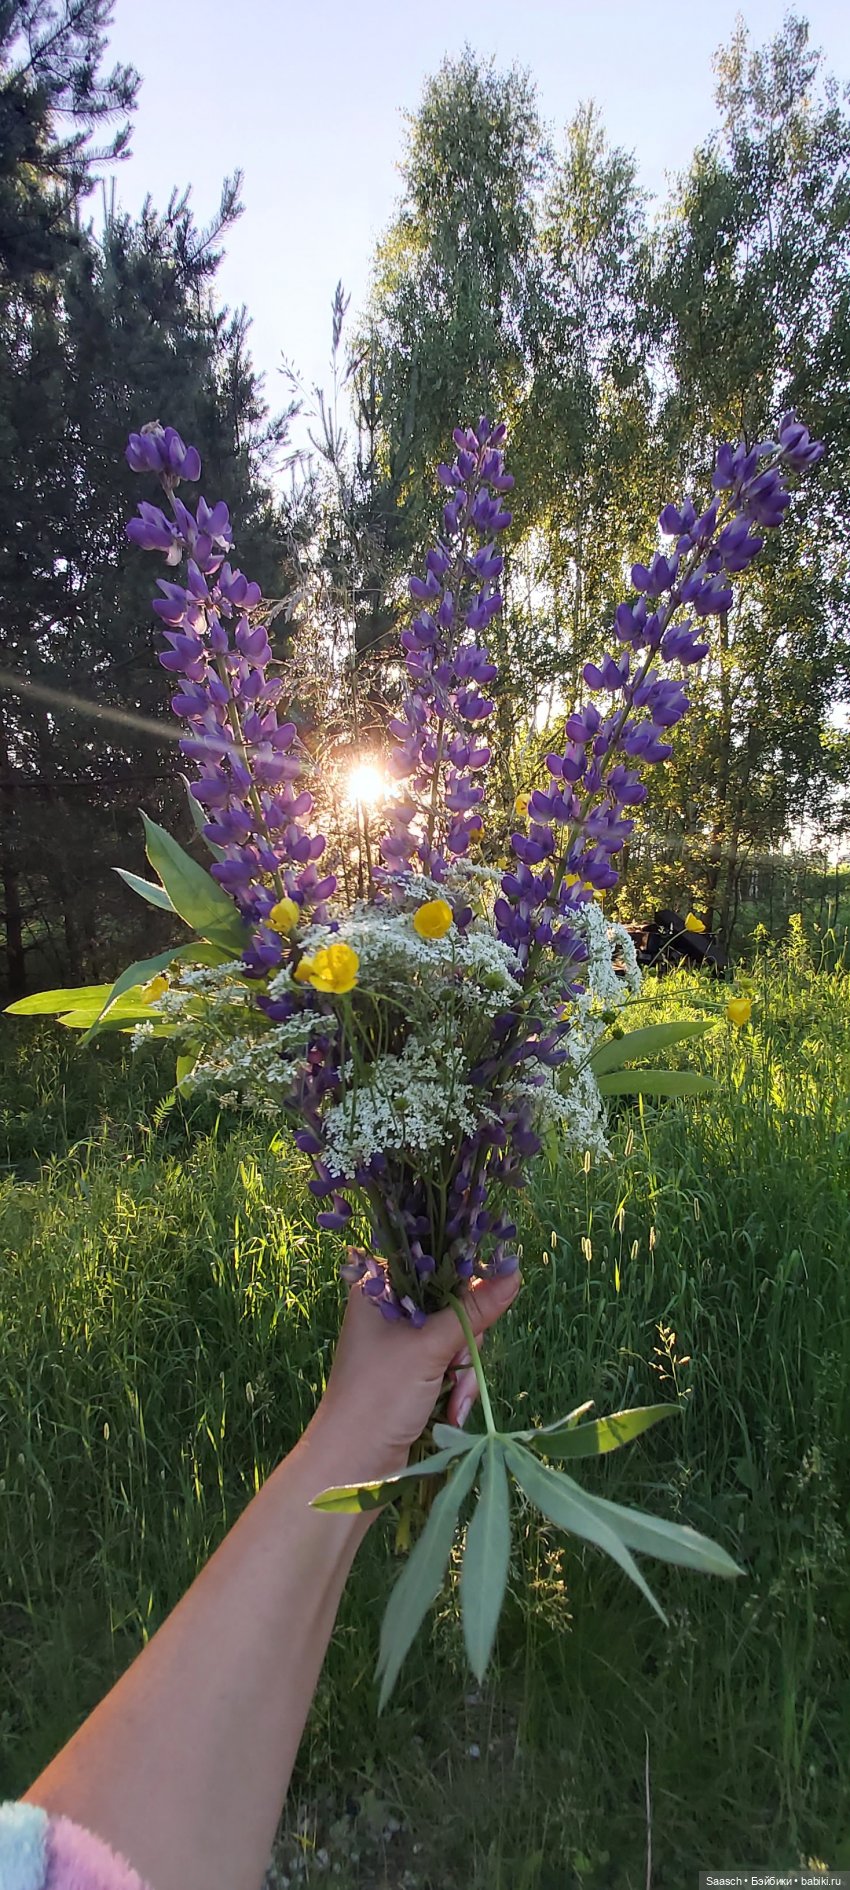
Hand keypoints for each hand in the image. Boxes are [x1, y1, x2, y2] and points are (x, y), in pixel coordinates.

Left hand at [309, 1266, 520, 1479]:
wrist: (353, 1465)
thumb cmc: (380, 1396)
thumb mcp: (431, 1348)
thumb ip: (474, 1309)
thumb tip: (514, 1270)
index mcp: (378, 1287)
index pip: (435, 1264)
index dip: (464, 1283)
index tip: (482, 1306)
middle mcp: (389, 1309)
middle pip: (453, 1304)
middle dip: (464, 1343)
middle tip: (454, 1368)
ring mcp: (400, 1342)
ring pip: (456, 1337)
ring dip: (462, 1372)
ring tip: (454, 1403)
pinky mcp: (411, 1372)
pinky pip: (449, 1365)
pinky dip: (456, 1387)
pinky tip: (452, 1411)